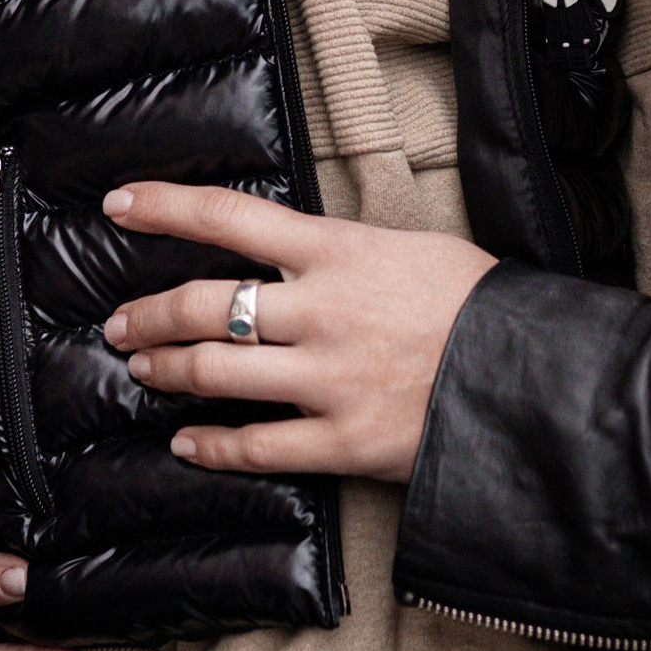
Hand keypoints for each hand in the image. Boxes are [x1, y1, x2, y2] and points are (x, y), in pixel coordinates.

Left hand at [98, 181, 493, 484]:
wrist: (532, 377)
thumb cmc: (478, 304)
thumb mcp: (409, 248)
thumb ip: (342, 252)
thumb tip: (291, 251)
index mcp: (338, 251)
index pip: (229, 216)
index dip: (164, 208)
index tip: (118, 204)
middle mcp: (319, 311)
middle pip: (203, 305)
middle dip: (148, 315)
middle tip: (120, 323)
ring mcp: (327, 379)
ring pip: (215, 373)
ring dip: (167, 370)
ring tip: (144, 369)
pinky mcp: (342, 441)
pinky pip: (255, 447)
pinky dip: (211, 446)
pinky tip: (186, 442)